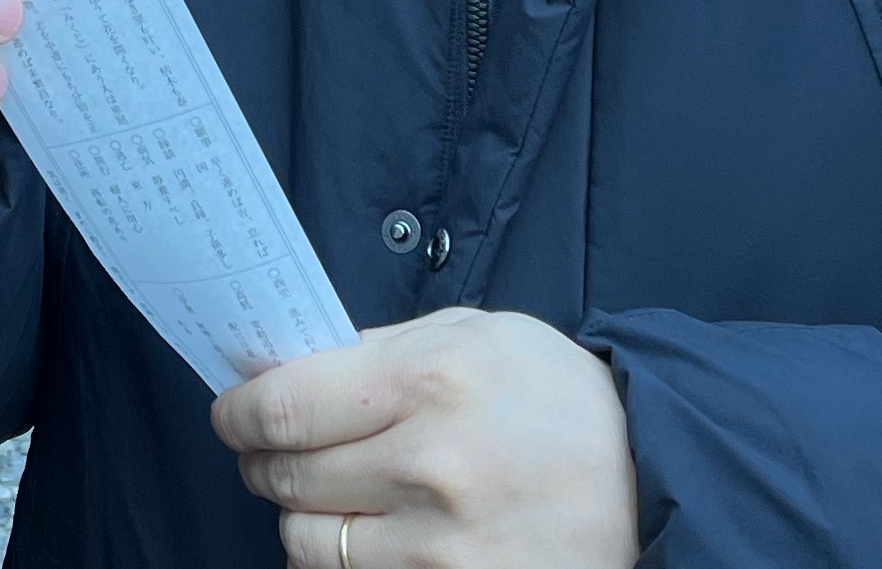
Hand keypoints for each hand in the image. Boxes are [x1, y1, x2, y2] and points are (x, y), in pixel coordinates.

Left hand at [213, 308, 638, 568]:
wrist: (648, 482)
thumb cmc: (556, 401)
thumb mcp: (478, 336)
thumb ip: (380, 348)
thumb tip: (283, 369)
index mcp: (430, 379)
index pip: (282, 406)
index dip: (239, 412)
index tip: (233, 413)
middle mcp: (430, 464)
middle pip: (284, 476)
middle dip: (264, 462)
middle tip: (271, 452)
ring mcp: (441, 545)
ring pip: (307, 542)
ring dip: (304, 518)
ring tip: (334, 495)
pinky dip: (344, 563)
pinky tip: (375, 538)